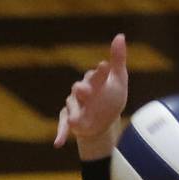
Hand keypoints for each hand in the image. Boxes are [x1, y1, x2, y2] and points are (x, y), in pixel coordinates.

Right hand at [54, 33, 128, 149]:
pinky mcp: (70, 119)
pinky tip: (57, 143)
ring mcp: (75, 106)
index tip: (106, 66)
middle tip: (84, 91)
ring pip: (71, 107)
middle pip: (79, 88)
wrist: (103, 120)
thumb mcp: (119, 80)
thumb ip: (118, 60)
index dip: (101, 72)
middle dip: (82, 90)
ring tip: (75, 122)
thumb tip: (120, 36)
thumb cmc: (110, 97)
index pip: (97, 75)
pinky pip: (63, 124)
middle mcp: (82, 91)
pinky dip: (60, 133)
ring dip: (74, 113)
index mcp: (94, 81)